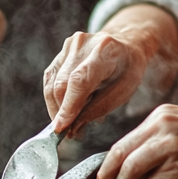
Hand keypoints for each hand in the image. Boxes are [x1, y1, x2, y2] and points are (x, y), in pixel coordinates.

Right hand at [43, 5, 177, 134]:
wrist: (125, 45)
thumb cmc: (127, 70)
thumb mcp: (124, 91)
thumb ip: (98, 109)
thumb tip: (72, 127)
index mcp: (105, 51)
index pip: (80, 80)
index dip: (68, 105)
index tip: (61, 128)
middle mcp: (83, 44)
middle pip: (62, 84)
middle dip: (62, 113)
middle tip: (70, 133)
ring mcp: (69, 46)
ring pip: (52, 84)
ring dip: (57, 108)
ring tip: (70, 124)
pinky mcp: (60, 52)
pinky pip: (50, 80)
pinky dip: (55, 99)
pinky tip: (66, 109)